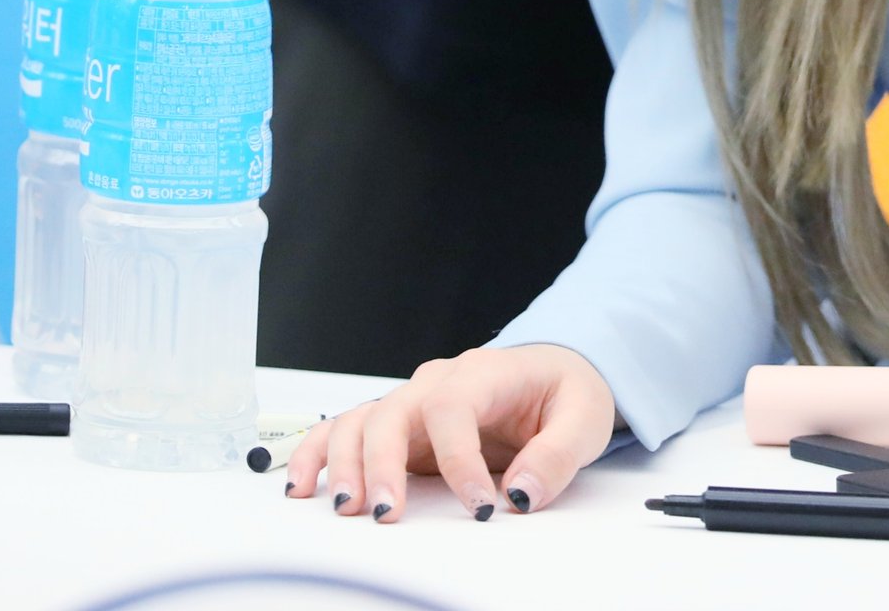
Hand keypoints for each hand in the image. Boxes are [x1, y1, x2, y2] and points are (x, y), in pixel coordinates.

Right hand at [285, 342, 617, 521]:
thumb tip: (522, 494)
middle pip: (395, 411)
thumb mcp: (584, 417)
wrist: (555, 376)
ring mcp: (415, 404)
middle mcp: (440, 382)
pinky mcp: (400, 429)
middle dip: (383, 464)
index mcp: (486, 372)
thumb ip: (558, 454)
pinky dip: (320, 453)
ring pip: (363, 420)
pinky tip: (304, 486)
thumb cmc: (567, 392)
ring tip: (346, 509)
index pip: (455, 407)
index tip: (478, 506)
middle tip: (385, 515)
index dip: (458, 459)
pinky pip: (347, 431)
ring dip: (346, 463)